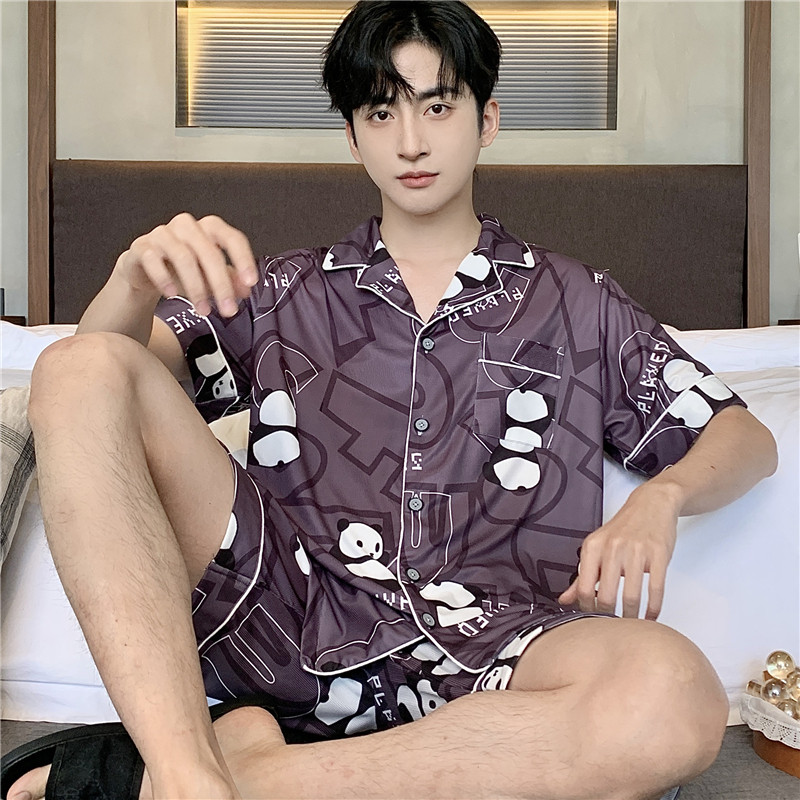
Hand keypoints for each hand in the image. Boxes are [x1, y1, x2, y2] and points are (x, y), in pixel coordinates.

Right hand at [115, 213, 257, 316]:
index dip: (243, 260)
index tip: (251, 282)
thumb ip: (230, 279)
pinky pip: (153, 260)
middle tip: (228, 310)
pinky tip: (173, 295)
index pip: (232, 238)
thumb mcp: (211, 275)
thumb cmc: (183, 269)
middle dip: (221, 285)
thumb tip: (245, 290)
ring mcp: (163, 234)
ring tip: (203, 310)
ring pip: (183, 257)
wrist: (145, 269)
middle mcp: (187, 226)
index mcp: (209, 228)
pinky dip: (165, 279)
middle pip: (209, 252)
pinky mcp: (142, 246)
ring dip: (196, 288)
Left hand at [557, 481, 679, 619]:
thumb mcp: (597, 547)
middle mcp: (612, 548)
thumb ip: (582, 575)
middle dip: (609, 617)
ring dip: (631, 617)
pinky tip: (650, 616)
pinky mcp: (659, 555)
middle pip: (605, 596)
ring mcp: (636, 552)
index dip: (586, 609)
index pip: (582, 587)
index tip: (592, 619)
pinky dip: (653, 609)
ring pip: (631, 596)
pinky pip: (656, 590)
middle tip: (613, 626)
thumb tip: (564, 601)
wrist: (651, 504)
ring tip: (631, 624)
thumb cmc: (623, 528)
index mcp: (593, 547)